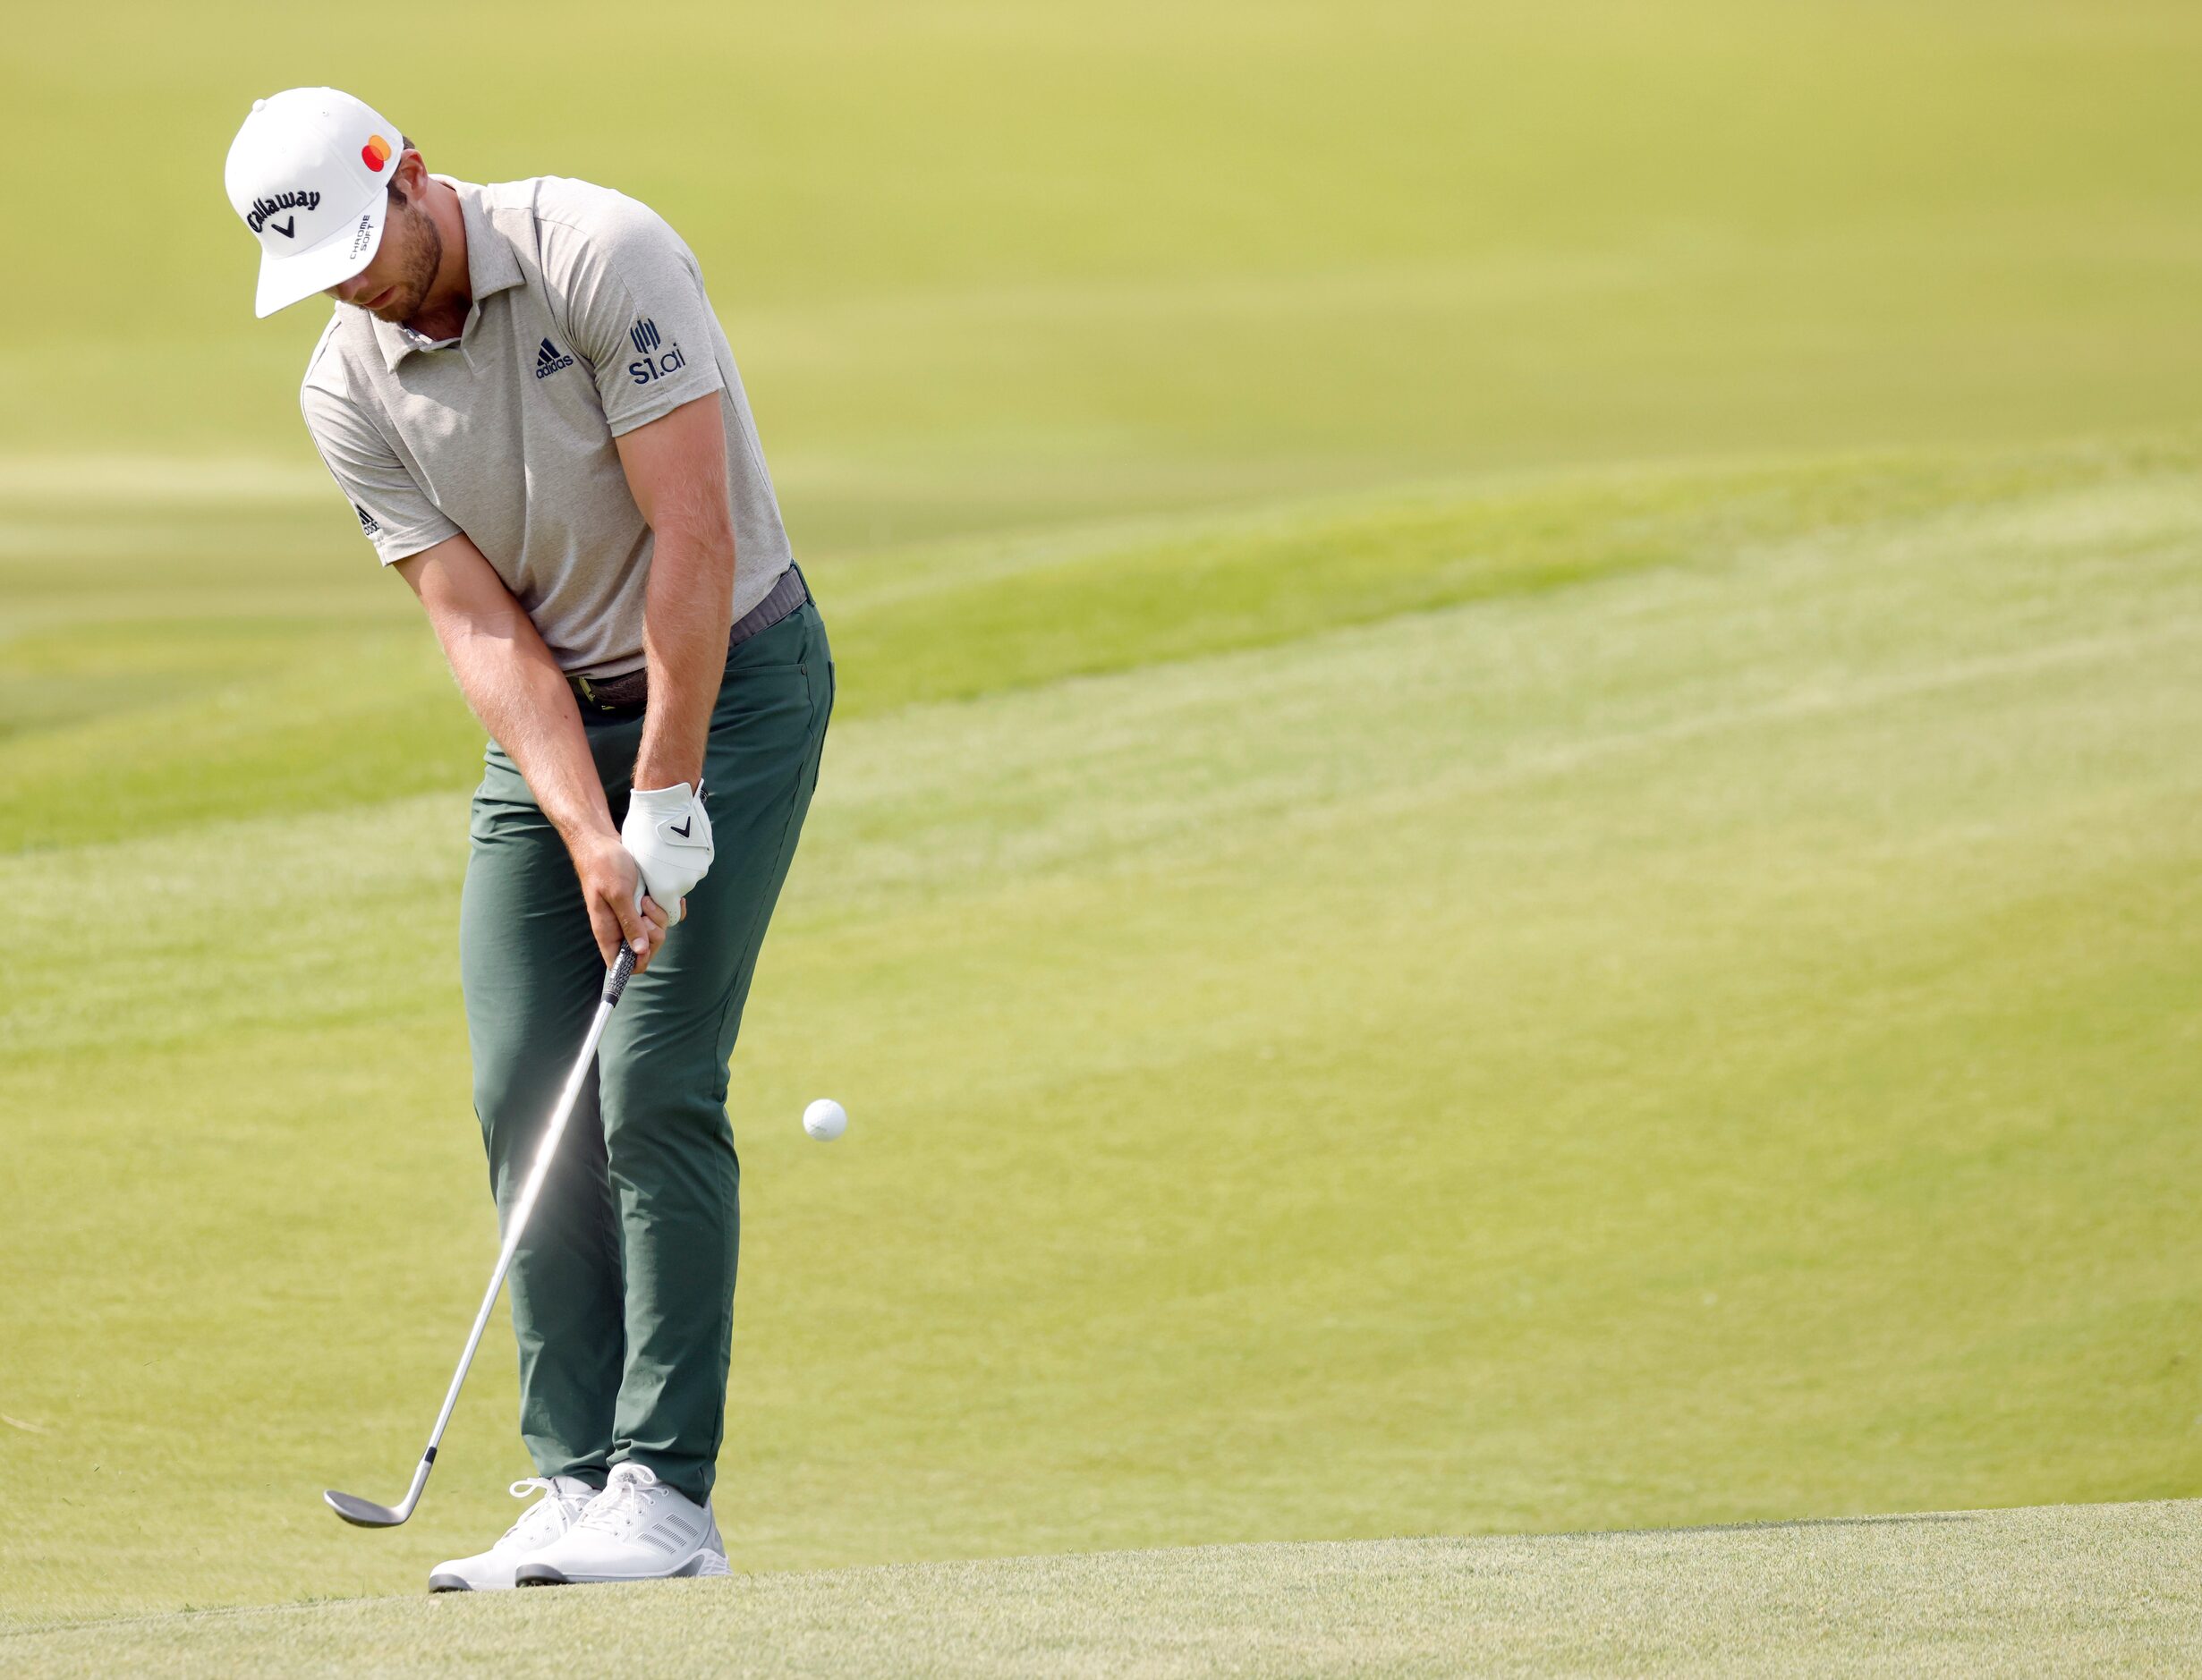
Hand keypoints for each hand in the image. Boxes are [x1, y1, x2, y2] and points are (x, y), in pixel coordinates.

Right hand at [570, 832, 671, 971]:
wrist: (603, 842)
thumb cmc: (604, 865)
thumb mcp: (618, 894)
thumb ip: (629, 922)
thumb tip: (639, 951)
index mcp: (608, 932)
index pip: (621, 965)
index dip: (638, 960)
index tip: (645, 941)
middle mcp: (620, 928)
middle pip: (646, 949)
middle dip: (653, 933)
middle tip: (645, 909)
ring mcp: (633, 916)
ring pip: (656, 932)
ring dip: (659, 917)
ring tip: (648, 897)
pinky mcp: (643, 904)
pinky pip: (664, 916)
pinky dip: (669, 908)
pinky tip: (664, 896)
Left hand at [621, 781, 713, 925]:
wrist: (667, 803)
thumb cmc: (643, 830)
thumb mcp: (634, 860)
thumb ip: (644, 882)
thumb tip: (645, 890)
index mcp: (665, 890)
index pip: (666, 912)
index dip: (658, 905)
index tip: (651, 891)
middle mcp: (686, 884)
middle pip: (677, 891)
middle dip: (667, 881)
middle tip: (656, 862)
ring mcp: (699, 869)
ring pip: (687, 875)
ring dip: (678, 867)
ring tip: (667, 847)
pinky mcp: (708, 855)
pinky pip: (696, 862)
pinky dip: (688, 856)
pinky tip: (679, 841)